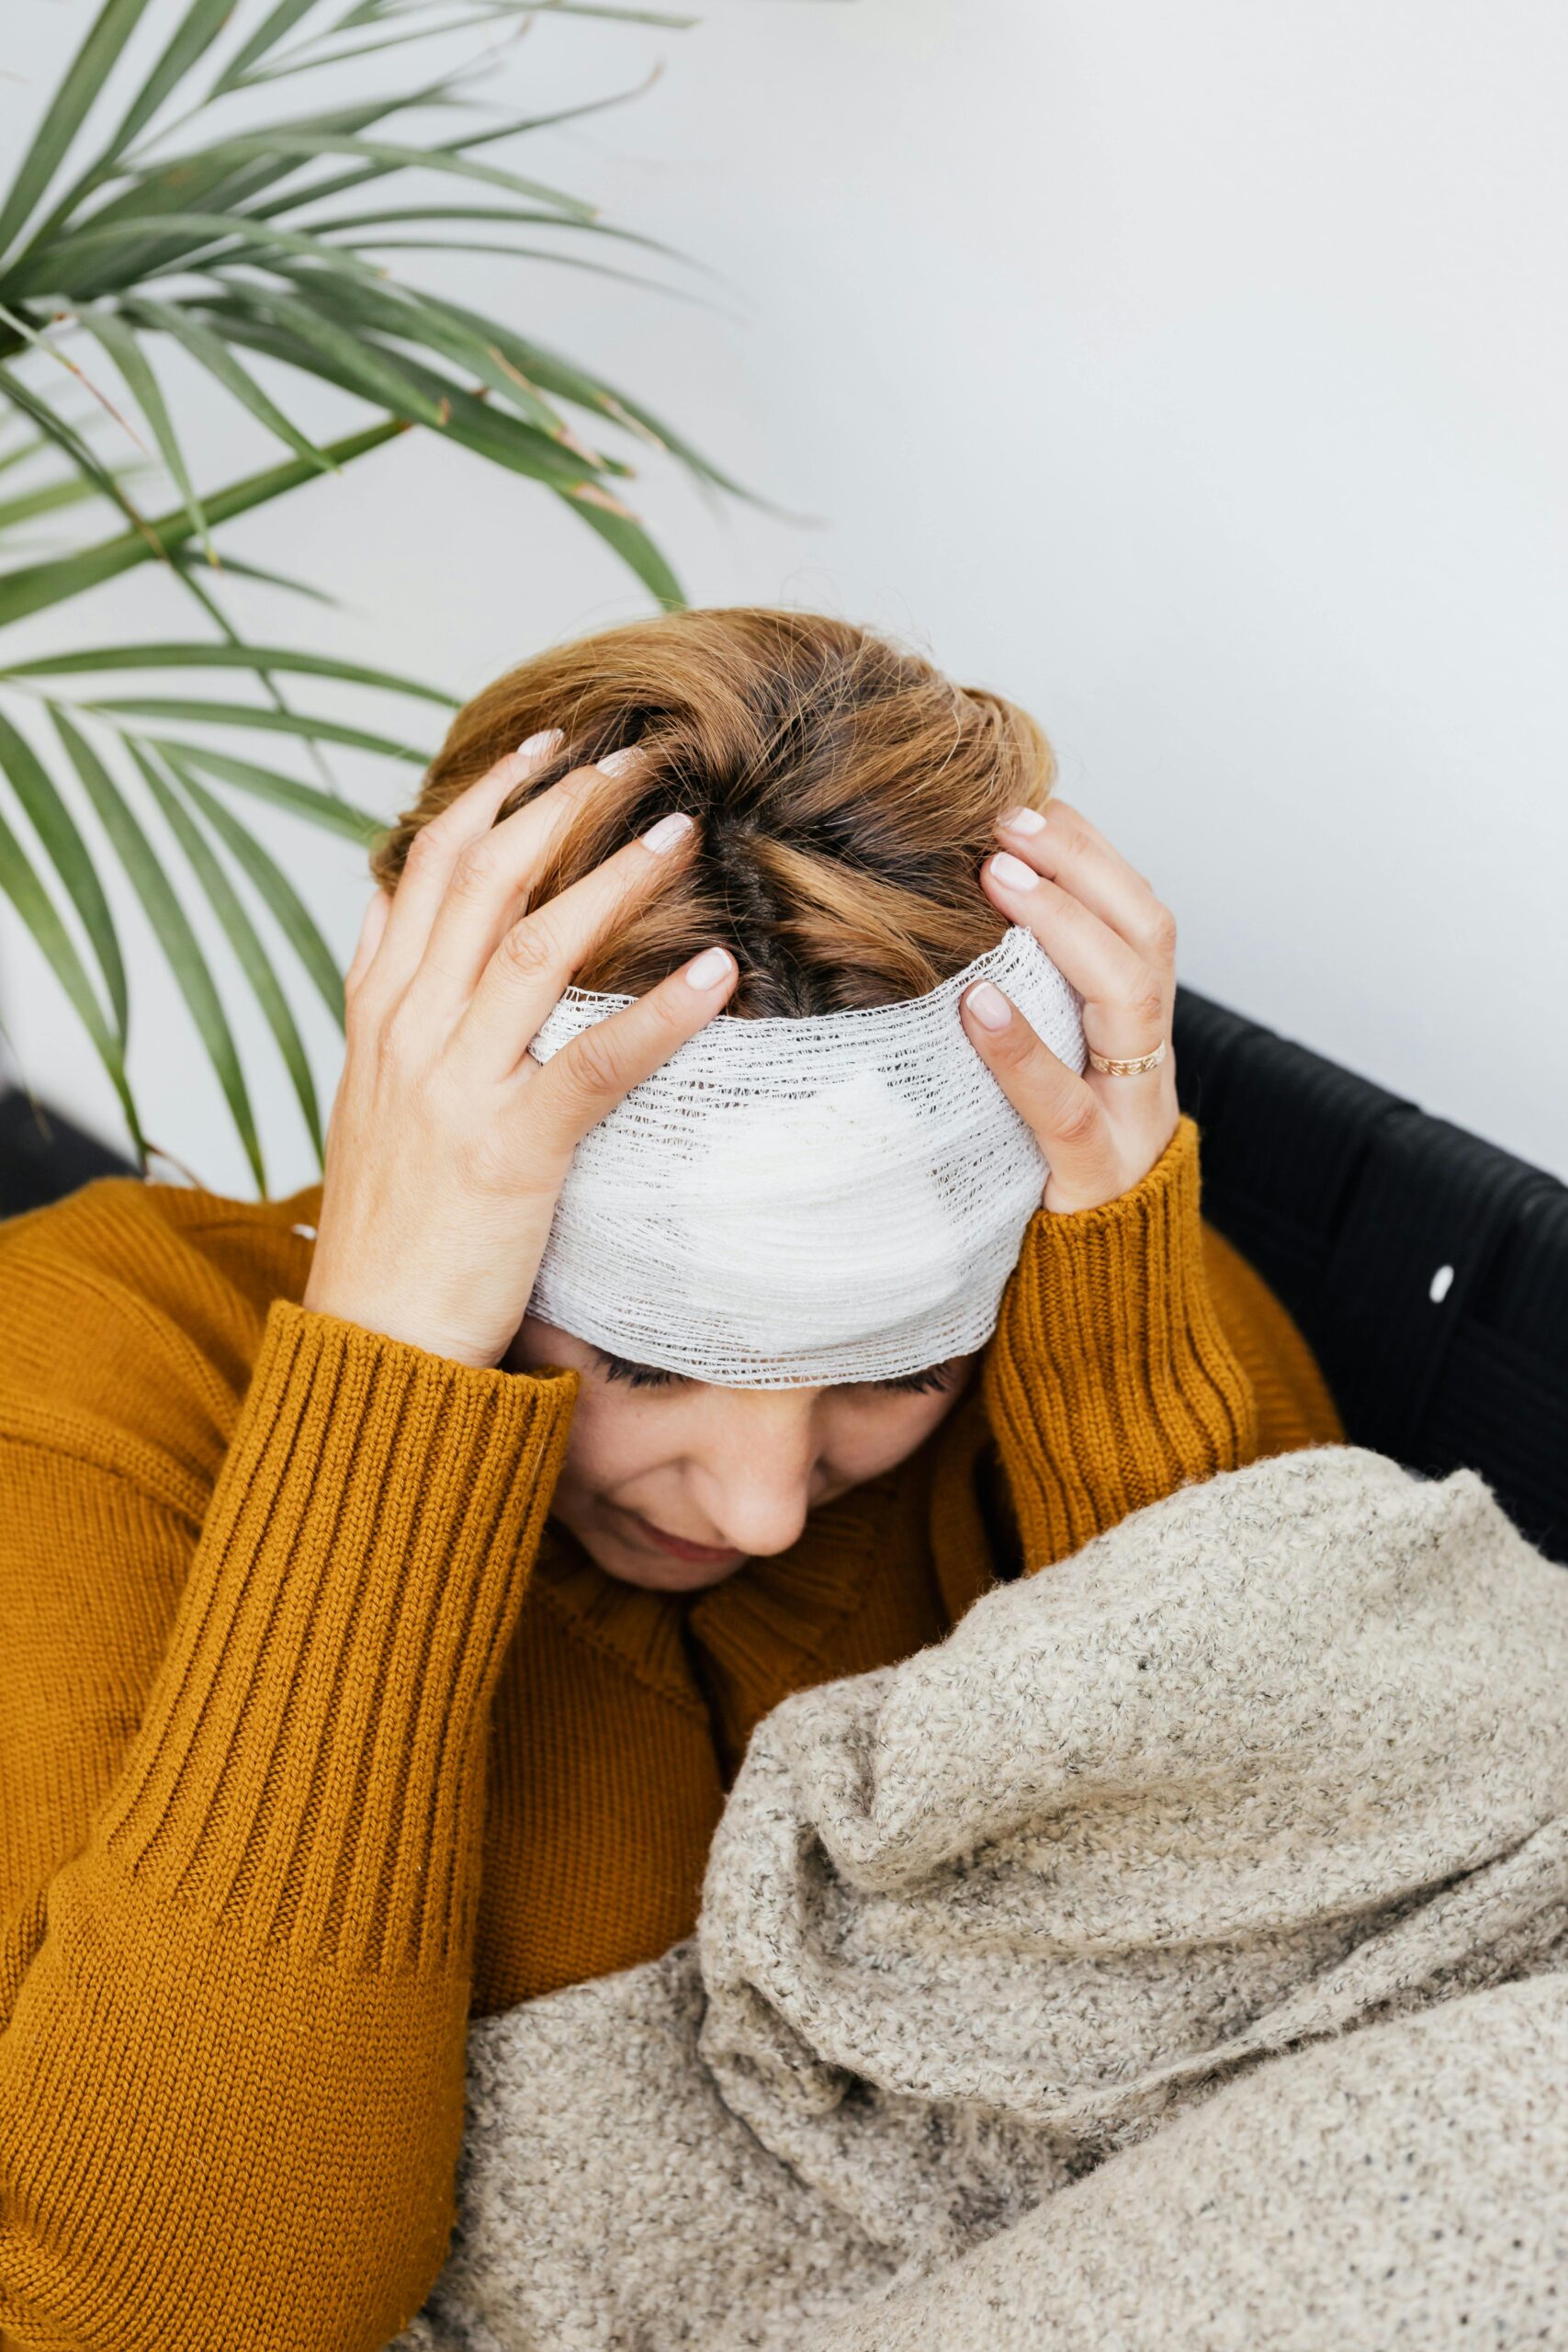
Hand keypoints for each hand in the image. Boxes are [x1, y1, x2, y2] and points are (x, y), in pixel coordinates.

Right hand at [303, 732, 737, 1367]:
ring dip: (612, 878)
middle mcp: (411, 1035)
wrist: (373, 1340)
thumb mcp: (366, 1092)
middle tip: (634, 758)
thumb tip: (386, 901)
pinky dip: (658, 1011)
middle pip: (485, 883)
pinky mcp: (509, 1151)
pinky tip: (716, 969)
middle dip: (560, 806)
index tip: (551, 746)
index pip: (431, 870)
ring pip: (534, 949)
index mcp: (382, 1015)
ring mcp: (456, 1089)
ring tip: (679, 829)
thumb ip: (381, 994)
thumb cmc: (393, 1226)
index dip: (493, 796)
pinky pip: (593, 1064)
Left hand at [958, 798, 1180, 1214]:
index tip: (1033, 806)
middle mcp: (1146, 1065)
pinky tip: (976, 1005)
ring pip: (1130, 998)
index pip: (1141, 920)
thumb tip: (951, 936)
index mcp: (1136, 1035)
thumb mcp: (1044, 1082)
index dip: (1095, 857)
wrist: (1099, 1302)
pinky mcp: (1091, 1175)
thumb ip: (1025, 1018)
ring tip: (997, 877)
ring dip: (1065, 924)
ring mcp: (1129, 1118)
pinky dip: (1021, 1047)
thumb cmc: (1047, 1178)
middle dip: (1086, 868)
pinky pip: (1062, 1103)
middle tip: (1009, 824)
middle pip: (1150, 939)